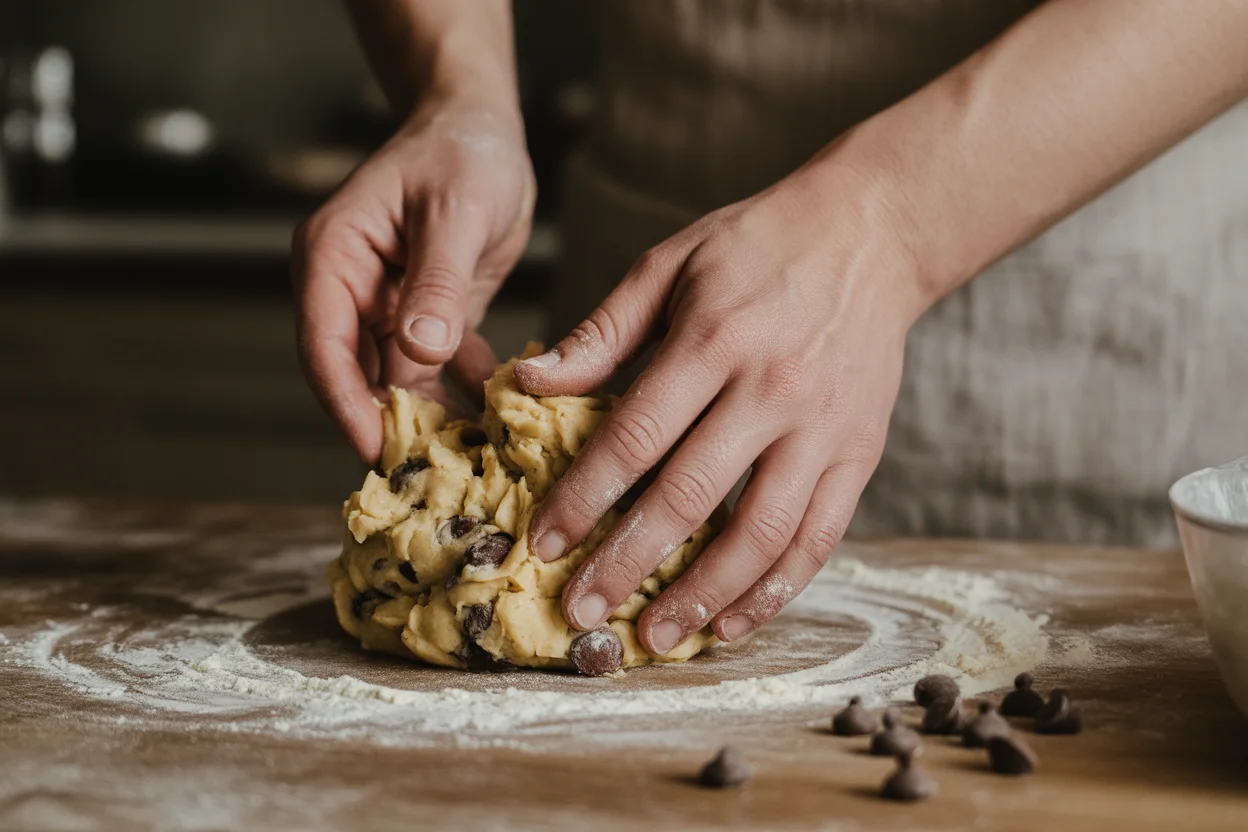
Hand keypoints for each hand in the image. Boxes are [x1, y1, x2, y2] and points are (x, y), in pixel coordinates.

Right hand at [293, 98, 534, 462]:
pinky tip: (497, 427)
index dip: (346, 403)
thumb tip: (420, 351)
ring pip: (398, 381)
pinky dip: (463, 396)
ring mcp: (384, 307)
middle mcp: (349, 289)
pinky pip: (437, 370)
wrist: (482, 128)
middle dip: (389, 426)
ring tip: (470, 465)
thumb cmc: (463, 151)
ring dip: (431, 419)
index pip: (324, 345)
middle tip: (428, 479)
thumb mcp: (456, 212)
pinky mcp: (424, 317)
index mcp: (333, 258)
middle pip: (355, 375)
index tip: (375, 451)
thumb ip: (438, 282)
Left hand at [514, 157, 924, 654]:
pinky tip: (734, 621)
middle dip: (628, 563)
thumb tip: (528, 384)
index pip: (635, 436)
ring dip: (703, 597)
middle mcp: (773, 390)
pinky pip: (819, 538)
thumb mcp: (670, 264)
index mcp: (715, 338)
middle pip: (691, 497)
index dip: (583, 498)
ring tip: (657, 637)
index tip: (542, 543)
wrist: (872, 234)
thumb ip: (602, 331)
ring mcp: (824, 429)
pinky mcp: (859, 454)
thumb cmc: (758, 245)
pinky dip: (777, 589)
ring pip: (760, 534)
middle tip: (582, 611)